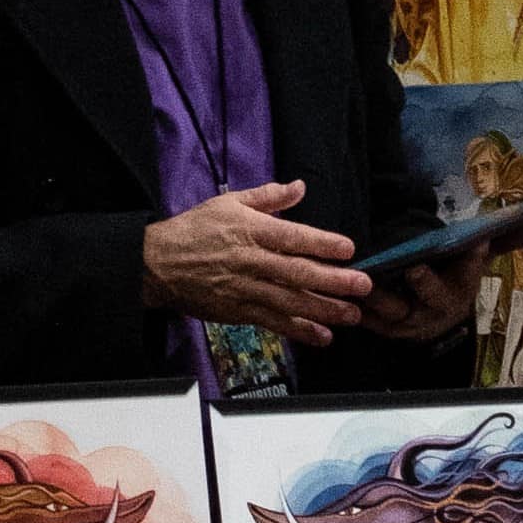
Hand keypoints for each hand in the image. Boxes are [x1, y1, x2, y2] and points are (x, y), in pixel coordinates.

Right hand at [142, 179, 372, 347]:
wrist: (159, 264)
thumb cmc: (194, 230)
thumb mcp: (229, 202)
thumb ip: (268, 197)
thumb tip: (299, 187)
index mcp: (251, 231)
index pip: (293, 237)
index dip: (322, 243)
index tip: (348, 249)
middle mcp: (252, 261)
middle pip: (298, 272)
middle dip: (335, 281)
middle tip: (363, 286)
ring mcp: (246, 289)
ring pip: (291, 301)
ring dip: (325, 309)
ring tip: (352, 314)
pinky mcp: (239, 312)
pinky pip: (274, 322)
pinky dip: (299, 330)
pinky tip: (322, 335)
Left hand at [359, 244, 481, 342]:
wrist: (434, 314)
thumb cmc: (452, 278)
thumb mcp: (475, 260)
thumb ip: (499, 242)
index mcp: (461, 290)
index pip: (471, 274)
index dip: (474, 261)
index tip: (476, 244)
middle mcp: (438, 310)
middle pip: (434, 297)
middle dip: (426, 284)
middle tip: (415, 268)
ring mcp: (412, 322)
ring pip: (397, 311)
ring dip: (381, 298)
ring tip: (368, 279)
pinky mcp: (387, 328)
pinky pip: (372, 322)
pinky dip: (360, 310)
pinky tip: (347, 294)